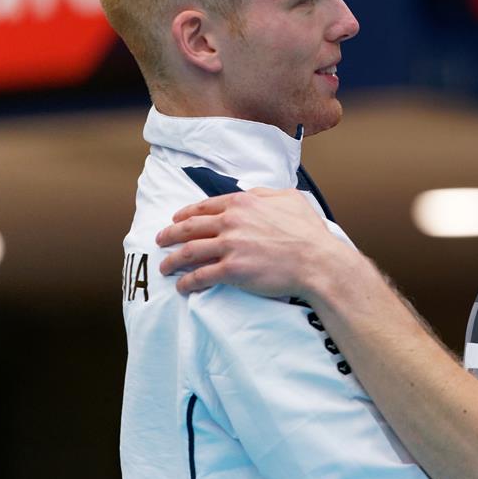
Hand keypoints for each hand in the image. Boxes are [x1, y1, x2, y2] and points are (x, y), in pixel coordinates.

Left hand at [156, 187, 357, 299]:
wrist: (318, 261)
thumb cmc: (309, 231)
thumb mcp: (290, 198)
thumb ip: (265, 193)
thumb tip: (250, 193)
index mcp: (243, 203)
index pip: (205, 206)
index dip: (186, 213)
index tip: (176, 219)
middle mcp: (231, 222)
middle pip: (189, 227)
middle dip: (169, 234)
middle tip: (159, 240)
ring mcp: (230, 246)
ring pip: (189, 251)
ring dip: (172, 260)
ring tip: (164, 267)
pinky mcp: (232, 271)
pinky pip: (200, 276)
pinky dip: (187, 282)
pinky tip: (181, 286)